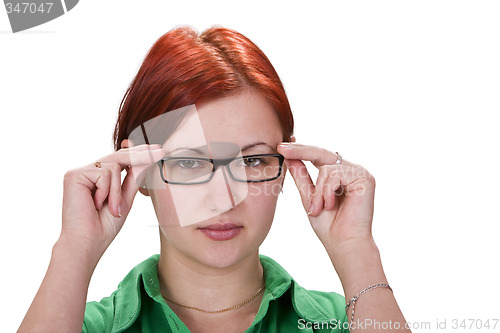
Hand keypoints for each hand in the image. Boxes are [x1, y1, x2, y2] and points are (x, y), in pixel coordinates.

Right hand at [60, 144, 165, 258]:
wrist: (88, 242)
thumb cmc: (104, 226)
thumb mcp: (125, 199)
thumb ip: (133, 179)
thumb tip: (146, 161)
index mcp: (98, 178)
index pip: (120, 160)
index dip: (138, 153)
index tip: (157, 150)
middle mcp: (87, 172)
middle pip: (118, 156)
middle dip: (140, 155)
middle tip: (161, 151)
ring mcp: (79, 172)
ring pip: (114, 166)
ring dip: (117, 191)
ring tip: (112, 209)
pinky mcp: (74, 175)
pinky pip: (104, 173)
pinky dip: (107, 191)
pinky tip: (96, 205)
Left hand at [277, 143, 375, 250]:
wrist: (343, 244)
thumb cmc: (329, 226)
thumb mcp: (309, 196)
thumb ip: (301, 176)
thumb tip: (289, 157)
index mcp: (339, 174)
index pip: (318, 156)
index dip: (300, 150)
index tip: (282, 146)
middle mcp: (351, 170)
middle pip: (322, 153)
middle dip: (300, 151)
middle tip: (282, 149)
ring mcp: (359, 173)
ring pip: (326, 167)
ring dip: (318, 191)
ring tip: (318, 208)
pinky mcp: (365, 178)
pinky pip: (335, 174)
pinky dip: (327, 191)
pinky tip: (330, 205)